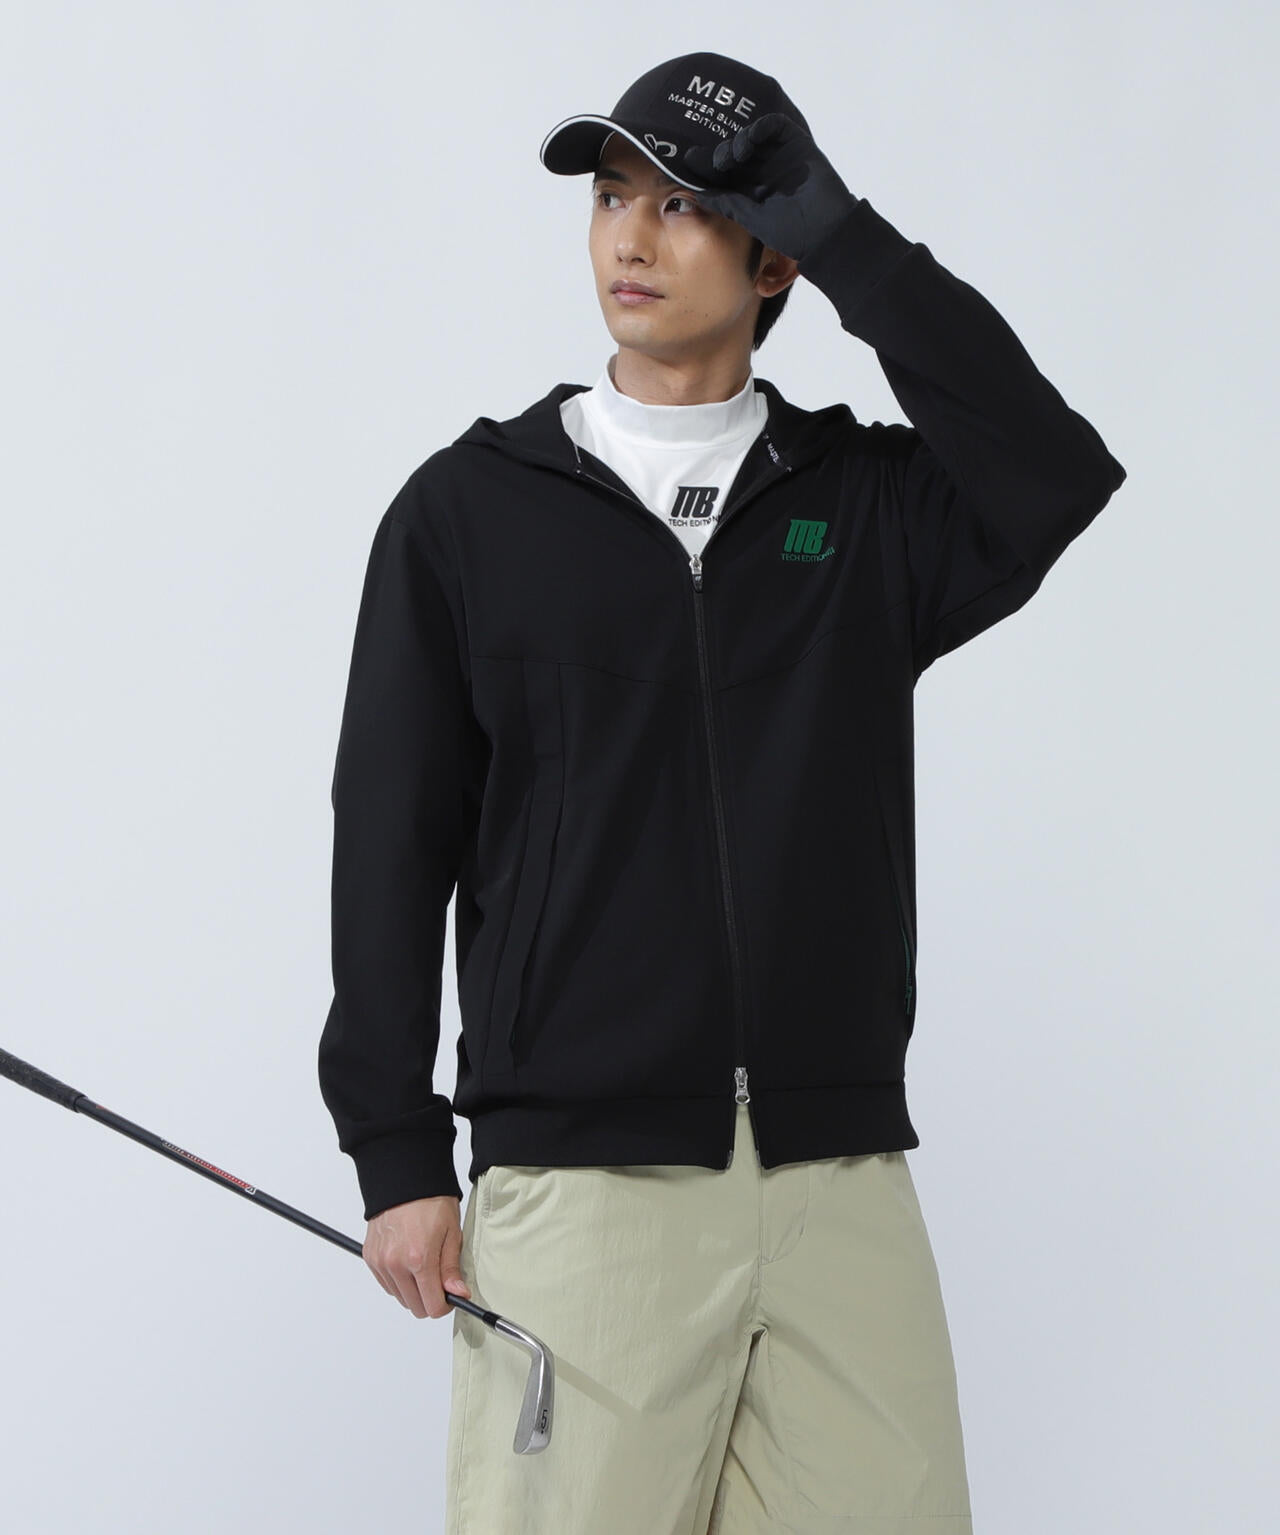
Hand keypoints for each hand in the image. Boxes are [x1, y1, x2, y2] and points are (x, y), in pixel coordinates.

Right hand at [363, 1194, 471, 1318]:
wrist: (405, 1179)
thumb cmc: (431, 1201)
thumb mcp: (451, 1233)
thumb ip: (451, 1268)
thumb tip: (458, 1294)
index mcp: (419, 1259)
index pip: (432, 1306)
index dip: (445, 1304)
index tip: (450, 1295)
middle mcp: (395, 1264)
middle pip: (415, 1307)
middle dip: (430, 1298)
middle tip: (439, 1279)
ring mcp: (380, 1262)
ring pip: (399, 1298)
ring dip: (413, 1291)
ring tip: (423, 1266)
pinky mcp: (370, 1257)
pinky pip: (386, 1284)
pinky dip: (398, 1281)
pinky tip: (408, 1263)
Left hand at [680, 112, 856, 266]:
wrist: (825, 232)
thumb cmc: (790, 232)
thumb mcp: (751, 219)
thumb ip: (727, 204)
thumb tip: (697, 194)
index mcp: (750, 187)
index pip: (724, 172)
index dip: (706, 166)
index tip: (687, 163)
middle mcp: (762, 169)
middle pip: (735, 152)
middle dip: (719, 153)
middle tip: (707, 158)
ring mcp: (778, 155)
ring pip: (752, 137)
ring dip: (738, 141)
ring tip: (732, 156)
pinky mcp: (795, 144)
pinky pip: (775, 126)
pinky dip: (760, 128)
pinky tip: (748, 140)